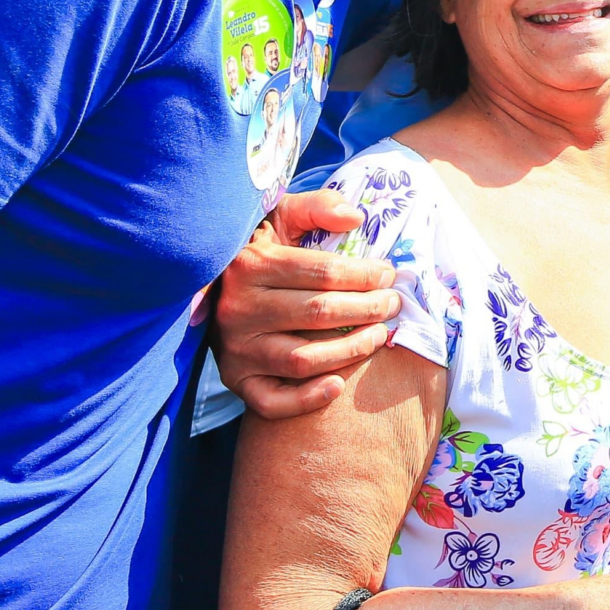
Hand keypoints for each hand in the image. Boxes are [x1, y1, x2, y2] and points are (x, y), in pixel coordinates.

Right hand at [212, 189, 398, 418]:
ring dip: (351, 350)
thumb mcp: (282, 217)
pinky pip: (271, 401)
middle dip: (368, 309)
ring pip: (303, 359)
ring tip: (379, 335)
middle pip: (319, 314)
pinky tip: (338, 384)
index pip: (322, 273)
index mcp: (250, 265)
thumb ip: (317, 208)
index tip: (390, 274)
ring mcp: (235, 349)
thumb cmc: (264, 249)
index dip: (365, 275)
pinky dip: (307, 399)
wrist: (217, 289)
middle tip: (393, 304)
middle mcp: (238, 309)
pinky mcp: (235, 380)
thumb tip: (354, 218)